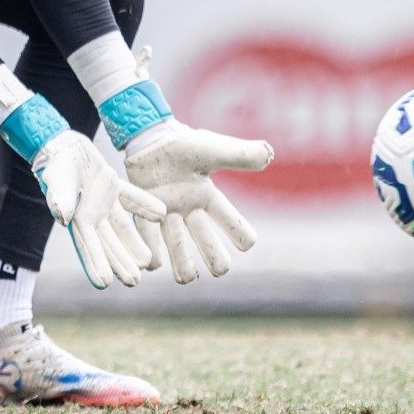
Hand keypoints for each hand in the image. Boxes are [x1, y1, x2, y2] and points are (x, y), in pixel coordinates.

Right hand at [31, 130, 166, 288]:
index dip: (95, 263)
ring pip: (122, 227)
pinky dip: (145, 206)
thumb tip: (61, 217)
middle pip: (108, 242)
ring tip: (149, 262)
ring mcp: (104, 202)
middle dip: (120, 261)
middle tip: (134, 281)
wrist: (63, 144)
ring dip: (134, 242)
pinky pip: (132, 199)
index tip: (104, 283)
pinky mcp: (113, 186)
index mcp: (76, 218)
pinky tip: (161, 215)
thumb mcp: (57, 180)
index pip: (87, 245)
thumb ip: (60, 198)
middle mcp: (92, 215)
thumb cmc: (56, 163)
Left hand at [123, 121, 272, 283]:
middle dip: (215, 258)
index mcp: (208, 198)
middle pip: (207, 243)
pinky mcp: (144, 213)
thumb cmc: (181, 142)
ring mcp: (167, 214)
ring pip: (178, 248)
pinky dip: (152, 252)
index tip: (247, 243)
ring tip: (186, 278)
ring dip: (183, 265)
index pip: (231, 222)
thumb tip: (270, 154)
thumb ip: (240, 154)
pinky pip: (148, 237)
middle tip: (219, 269)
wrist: (148, 136)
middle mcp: (189, 211)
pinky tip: (153, 264)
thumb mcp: (213, 149)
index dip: (242, 234)